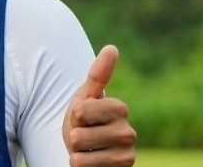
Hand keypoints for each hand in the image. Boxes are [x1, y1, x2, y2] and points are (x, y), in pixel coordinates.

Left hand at [63, 45, 136, 166]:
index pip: (80, 111)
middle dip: (74, 134)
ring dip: (76, 151)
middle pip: (78, 133)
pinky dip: (78, 164)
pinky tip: (91, 162)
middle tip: (85, 135)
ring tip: (88, 149)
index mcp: (120, 108)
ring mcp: (127, 154)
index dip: (75, 115)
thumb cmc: (85, 121)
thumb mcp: (86, 97)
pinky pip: (82, 165)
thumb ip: (99, 74)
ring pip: (79, 150)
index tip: (84, 117)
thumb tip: (112, 47)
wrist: (89, 151)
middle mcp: (128, 132)